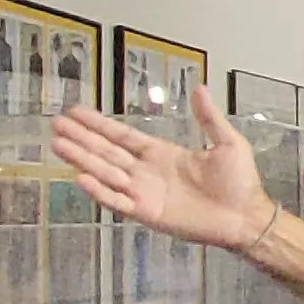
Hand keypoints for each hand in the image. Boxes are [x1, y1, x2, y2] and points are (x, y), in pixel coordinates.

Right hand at [51, 89, 275, 248]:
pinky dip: (100, 191)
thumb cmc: (239, 183)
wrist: (247, 216)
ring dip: (82, 159)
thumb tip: (200, 88)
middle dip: (81, 139)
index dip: (99, 125)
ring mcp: (145, 192)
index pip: (122, 136)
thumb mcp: (227, 142)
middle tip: (56, 125)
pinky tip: (81, 178)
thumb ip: (209, 118)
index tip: (76, 113)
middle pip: (106, 152)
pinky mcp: (148, 213)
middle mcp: (147, 172)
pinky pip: (118, 201)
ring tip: (58, 144)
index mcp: (161, 154)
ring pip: (106, 172)